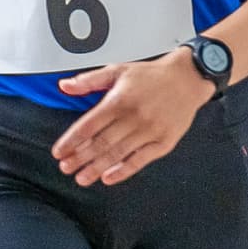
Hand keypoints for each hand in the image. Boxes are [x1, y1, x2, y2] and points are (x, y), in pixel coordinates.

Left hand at [51, 46, 211, 186]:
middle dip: (80, 158)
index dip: (71, 141)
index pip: (88, 125)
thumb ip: (89, 80)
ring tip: (82, 178)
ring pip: (118, 154)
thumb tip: (64, 86)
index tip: (59, 152)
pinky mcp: (163, 142)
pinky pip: (140, 160)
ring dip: (97, 168)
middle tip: (66, 168)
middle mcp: (134, 117)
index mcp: (119, 100)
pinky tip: (109, 177)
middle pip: (101, 143)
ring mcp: (150, 131)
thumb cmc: (152, 76)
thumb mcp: (118, 70)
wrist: (188, 79)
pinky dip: (123, 171)